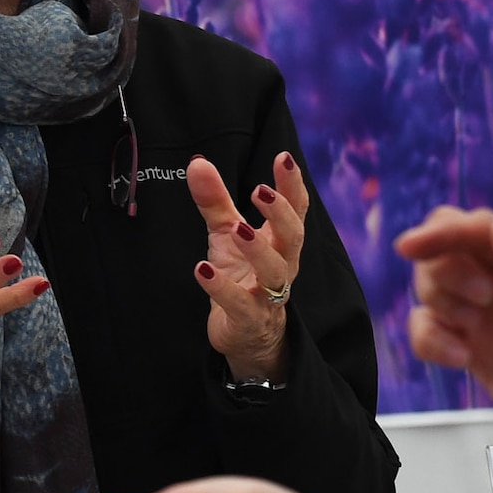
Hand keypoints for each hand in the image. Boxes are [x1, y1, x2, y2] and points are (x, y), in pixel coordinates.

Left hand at [186, 152, 309, 379]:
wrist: (246, 334)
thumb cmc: (241, 275)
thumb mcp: (226, 234)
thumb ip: (214, 200)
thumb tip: (197, 162)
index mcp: (280, 241)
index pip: (295, 210)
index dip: (292, 185)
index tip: (283, 157)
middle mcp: (282, 266)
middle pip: (293, 238)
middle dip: (281, 213)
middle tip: (261, 191)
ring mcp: (268, 295)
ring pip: (274, 272)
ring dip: (258, 249)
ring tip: (237, 229)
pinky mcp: (248, 320)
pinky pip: (239, 305)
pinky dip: (221, 288)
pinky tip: (201, 270)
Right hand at [394, 208, 492, 467]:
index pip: (470, 226)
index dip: (439, 233)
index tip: (411, 247)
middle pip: (439, 254)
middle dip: (447, 274)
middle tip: (485, 300)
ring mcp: (482, 315)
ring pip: (426, 291)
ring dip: (442, 307)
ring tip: (474, 328)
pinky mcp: (468, 349)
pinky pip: (424, 332)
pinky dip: (432, 342)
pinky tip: (462, 357)